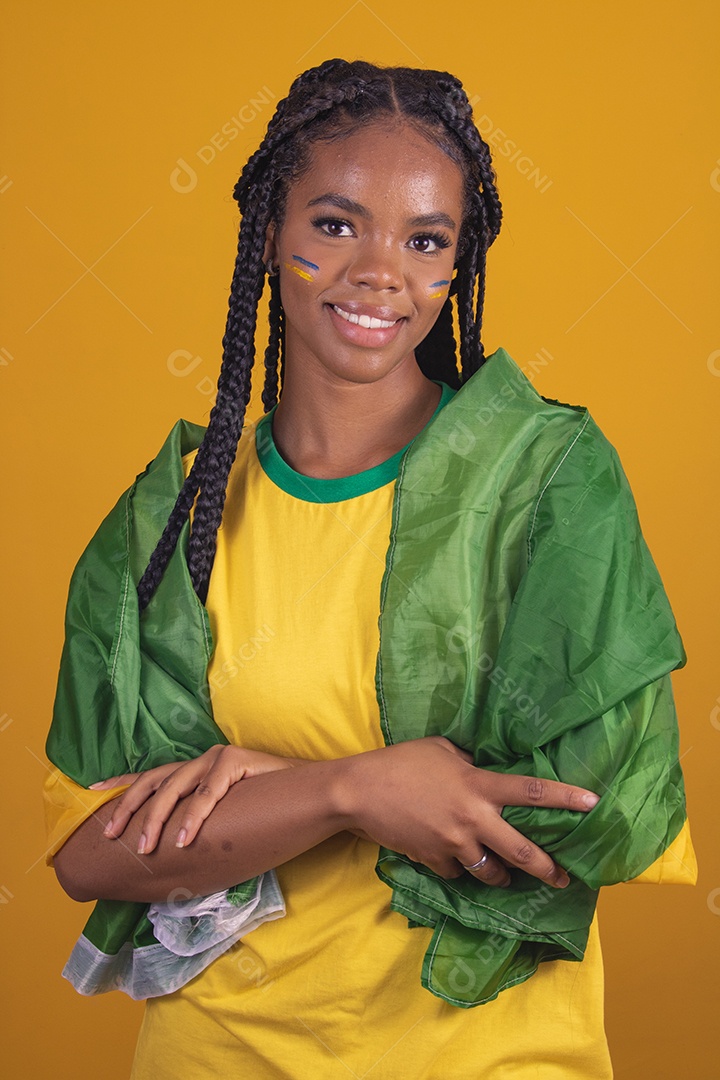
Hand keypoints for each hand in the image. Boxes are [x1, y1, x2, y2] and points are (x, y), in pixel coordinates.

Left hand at [94, 745, 301, 853]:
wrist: (313, 792)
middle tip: (112, 836)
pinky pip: (207, 794)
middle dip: (129, 809)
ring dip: (157, 819)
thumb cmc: (271, 811)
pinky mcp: (236, 761)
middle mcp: (201, 760)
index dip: (120, 785)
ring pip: (175, 787)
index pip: (150, 777)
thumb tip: (174, 855)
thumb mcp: (226, 820)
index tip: (90, 792)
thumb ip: (202, 826)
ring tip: (147, 847)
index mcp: (195, 771)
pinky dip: (193, 817)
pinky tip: (183, 838)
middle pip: (154, 781)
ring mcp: (217, 758)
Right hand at [338, 736, 599, 888]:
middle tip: (564, 878)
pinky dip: (460, 869)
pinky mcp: (434, 860)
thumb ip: (468, 764)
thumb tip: (483, 771)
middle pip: (522, 851)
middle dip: (548, 869)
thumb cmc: (401, 762)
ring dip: (503, 876)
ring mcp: (453, 844)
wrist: (359, 792)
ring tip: (509, 876)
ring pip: (491, 872)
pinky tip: (456, 860)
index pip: (530, 791)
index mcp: (477, 785)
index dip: (565, 797)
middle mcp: (472, 818)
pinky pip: (456, 872)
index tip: (594, 803)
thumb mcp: (441, 750)